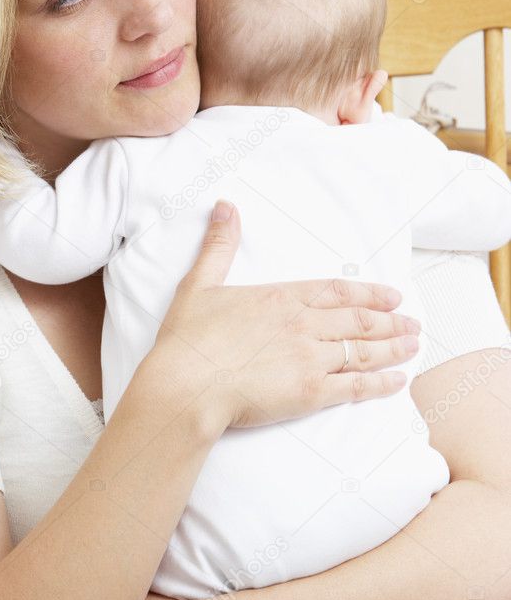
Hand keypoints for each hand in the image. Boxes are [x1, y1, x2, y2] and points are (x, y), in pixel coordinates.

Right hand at [151, 200, 419, 434]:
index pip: (337, 291)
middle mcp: (303, 324)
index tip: (392, 296)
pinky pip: (356, 386)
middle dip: (389, 321)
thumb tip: (225, 206)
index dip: (368, 293)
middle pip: (358, 320)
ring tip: (413, 346)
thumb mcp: (199, 284)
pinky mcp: (311, 392)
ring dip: (393, 348)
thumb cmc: (188, 339)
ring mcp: (311, 358)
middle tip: (412, 323)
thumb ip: (218, 245)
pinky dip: (381, 383)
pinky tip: (397, 380)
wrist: (186, 385)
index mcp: (281, 298)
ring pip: (364, 350)